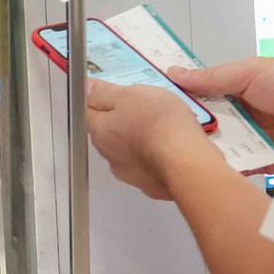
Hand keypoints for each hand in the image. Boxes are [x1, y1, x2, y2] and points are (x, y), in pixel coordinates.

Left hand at [84, 80, 217, 200]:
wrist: (187, 163)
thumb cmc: (160, 124)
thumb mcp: (130, 95)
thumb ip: (105, 93)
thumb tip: (87, 88)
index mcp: (100, 131)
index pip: (87, 112)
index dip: (98, 98)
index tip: (112, 91)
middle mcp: (109, 156)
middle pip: (107, 132)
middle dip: (120, 119)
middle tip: (142, 105)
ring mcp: (129, 174)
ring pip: (127, 150)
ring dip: (137, 139)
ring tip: (160, 126)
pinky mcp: (150, 185)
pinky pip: (147, 165)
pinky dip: (153, 155)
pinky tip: (169, 147)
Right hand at [169, 58, 273, 171]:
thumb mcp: (252, 72)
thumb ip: (214, 77)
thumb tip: (175, 72)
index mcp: (242, 91)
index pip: (206, 97)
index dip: (184, 101)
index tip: (157, 106)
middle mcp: (246, 116)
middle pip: (211, 125)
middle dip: (192, 129)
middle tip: (162, 137)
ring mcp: (255, 141)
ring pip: (222, 148)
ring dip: (207, 149)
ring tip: (179, 156)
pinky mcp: (266, 164)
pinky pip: (240, 168)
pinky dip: (227, 169)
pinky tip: (207, 171)